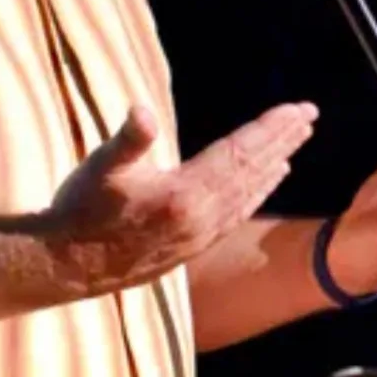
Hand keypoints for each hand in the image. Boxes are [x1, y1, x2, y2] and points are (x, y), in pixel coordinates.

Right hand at [43, 101, 318, 291]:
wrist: (67, 267)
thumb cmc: (81, 210)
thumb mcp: (100, 168)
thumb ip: (129, 139)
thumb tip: (144, 111)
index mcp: (185, 195)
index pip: (240, 153)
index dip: (270, 128)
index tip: (298, 109)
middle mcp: (202, 218)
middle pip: (254, 171)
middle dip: (283, 140)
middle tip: (309, 115)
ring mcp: (200, 236)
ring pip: (250, 193)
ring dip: (275, 164)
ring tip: (296, 142)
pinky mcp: (193, 247)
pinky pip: (238, 213)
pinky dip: (258, 192)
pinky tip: (266, 181)